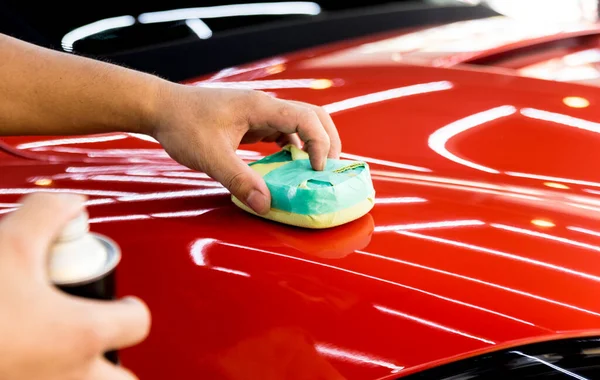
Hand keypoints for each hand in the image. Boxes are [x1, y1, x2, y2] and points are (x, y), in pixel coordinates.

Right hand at [0, 193, 150, 379]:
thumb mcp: (8, 243)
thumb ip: (47, 213)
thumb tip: (70, 204)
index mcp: (81, 335)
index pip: (136, 324)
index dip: (131, 309)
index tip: (120, 304)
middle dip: (115, 363)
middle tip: (94, 343)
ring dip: (82, 376)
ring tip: (57, 354)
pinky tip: (24, 362)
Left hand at [148, 84, 341, 214]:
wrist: (161, 108)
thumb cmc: (183, 125)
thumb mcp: (211, 157)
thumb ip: (240, 181)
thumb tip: (266, 204)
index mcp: (260, 107)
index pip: (306, 118)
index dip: (320, 143)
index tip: (318, 170)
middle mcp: (264, 106)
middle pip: (312, 116)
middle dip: (328, 140)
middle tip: (331, 169)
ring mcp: (258, 113)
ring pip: (299, 123)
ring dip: (312, 144)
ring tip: (315, 170)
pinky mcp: (251, 121)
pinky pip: (282, 131)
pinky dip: (293, 147)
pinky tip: (288, 165)